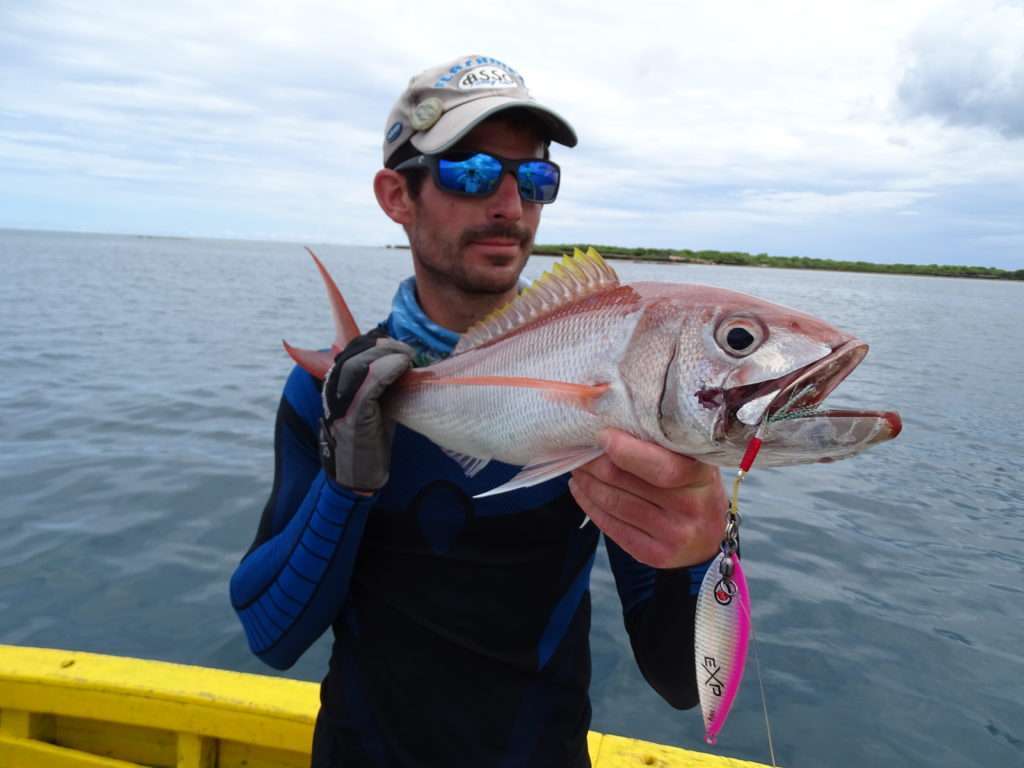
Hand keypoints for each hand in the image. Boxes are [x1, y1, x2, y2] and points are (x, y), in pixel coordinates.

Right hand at [320, 328, 413, 492]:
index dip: (380, 343)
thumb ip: (381, 381)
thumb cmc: (370, 437)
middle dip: (387, 347)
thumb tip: (403, 357)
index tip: (402, 350)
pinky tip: (403, 367)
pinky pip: (369, 381)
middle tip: (408, 354)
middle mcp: (332, 386)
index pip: (356, 347)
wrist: (357, 473)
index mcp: (336, 381)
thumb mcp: (375, 402)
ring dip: (389, 355)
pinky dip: (389, 369)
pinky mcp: (351, 412)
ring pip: (362, 361)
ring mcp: (338, 399)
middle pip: (358, 350)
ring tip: (408, 359)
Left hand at [568, 429, 726, 568]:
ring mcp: (672, 535)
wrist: (708, 538)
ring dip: (587, 482)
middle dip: (594, 463)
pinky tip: (581, 489)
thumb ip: (663, 443)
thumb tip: (613, 422)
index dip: (625, 450)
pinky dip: (589, 504)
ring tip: (578, 467)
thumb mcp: (693, 460)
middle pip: (625, 482)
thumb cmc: (694, 487)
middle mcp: (690, 509)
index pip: (660, 466)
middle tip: (579, 448)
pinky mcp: (652, 555)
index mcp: (701, 477)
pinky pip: (610, 527)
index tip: (601, 435)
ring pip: (613, 503)